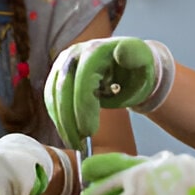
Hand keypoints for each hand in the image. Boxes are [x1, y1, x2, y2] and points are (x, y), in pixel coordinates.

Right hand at [45, 38, 174, 146]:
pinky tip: (68, 132)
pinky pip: (51, 97)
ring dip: (61, 122)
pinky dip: (58, 117)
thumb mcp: (143, 60)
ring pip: (53, 94)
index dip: (83, 107)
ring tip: (75, 143)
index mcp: (95, 50)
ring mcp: (64, 62)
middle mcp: (75, 53)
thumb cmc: (138, 66)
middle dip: (69, 119)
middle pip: (63, 88)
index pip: (83, 80)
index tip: (90, 132)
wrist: (129, 62)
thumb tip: (121, 52)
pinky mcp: (58, 73)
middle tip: (79, 144)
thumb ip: (134, 56)